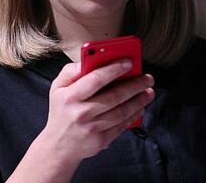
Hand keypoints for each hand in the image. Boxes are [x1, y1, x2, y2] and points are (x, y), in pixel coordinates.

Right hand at [38, 59, 154, 163]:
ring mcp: (92, 128)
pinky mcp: (101, 140)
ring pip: (122, 111)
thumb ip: (71, 71)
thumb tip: (90, 60)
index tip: (129, 62)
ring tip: (148, 92)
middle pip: (114, 96)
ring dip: (139, 100)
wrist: (58, 146)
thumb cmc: (61, 111)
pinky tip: (140, 107)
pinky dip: (134, 115)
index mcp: (70, 96)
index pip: (96, 79)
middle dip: (135, 85)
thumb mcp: (57, 88)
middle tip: (148, 78)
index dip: (114, 69)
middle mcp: (81, 112)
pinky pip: (122, 125)